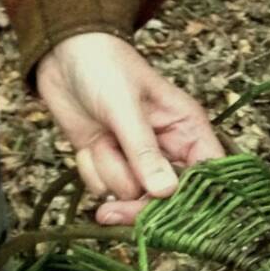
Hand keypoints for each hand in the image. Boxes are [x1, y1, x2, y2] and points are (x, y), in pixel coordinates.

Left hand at [37, 33, 224, 224]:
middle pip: (168, 198)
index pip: (208, 174)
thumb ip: (144, 150)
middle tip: (114, 211)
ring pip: (130, 194)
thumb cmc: (103, 66)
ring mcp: (136, 158)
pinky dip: (90, 170)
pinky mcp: (108, 162)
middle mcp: (167, 149)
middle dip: (139, 203)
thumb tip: (166, 193)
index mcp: (187, 129)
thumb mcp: (125, 106)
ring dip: (109, 172)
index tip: (175, 218)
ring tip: (100, 139)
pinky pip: (102, 187)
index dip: (198, 200)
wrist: (61, 52)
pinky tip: (88, 144)